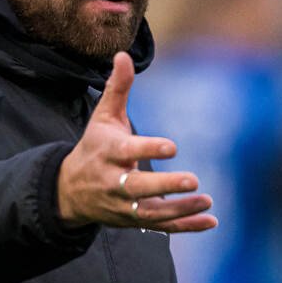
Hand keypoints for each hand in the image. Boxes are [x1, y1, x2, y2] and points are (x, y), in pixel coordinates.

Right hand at [57, 52, 217, 232]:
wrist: (69, 191)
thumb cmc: (94, 146)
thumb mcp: (102, 117)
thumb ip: (117, 88)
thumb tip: (123, 55)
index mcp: (107, 153)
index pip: (126, 152)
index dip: (148, 149)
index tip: (173, 146)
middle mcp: (113, 182)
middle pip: (137, 188)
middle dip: (164, 186)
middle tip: (194, 180)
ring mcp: (123, 206)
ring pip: (150, 213)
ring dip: (180, 209)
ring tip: (207, 200)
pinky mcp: (133, 221)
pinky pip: (161, 227)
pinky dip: (186, 227)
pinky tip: (211, 221)